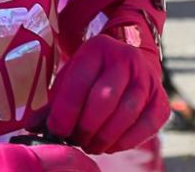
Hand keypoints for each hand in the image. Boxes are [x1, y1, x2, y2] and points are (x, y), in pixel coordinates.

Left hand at [36, 36, 167, 153]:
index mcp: (97, 48)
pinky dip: (126, 141)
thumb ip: (54, 102)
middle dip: (86, 126)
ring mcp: (147, 78)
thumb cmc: (93, 76)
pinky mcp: (161, 99)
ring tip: (90, 145)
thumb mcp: (72, 77)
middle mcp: (125, 58)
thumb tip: (33, 129)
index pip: (79, 81)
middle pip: (104, 98)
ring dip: (105, 136)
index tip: (56, 131)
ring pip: (126, 113)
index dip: (66, 111)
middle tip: (75, 141)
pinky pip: (146, 125)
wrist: (129, 62)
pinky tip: (110, 146)